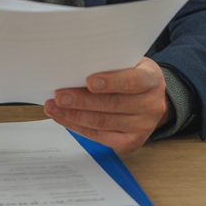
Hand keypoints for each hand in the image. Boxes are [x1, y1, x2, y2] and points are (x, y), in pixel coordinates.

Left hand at [42, 57, 172, 152]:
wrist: (149, 98)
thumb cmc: (131, 74)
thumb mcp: (128, 62)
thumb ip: (109, 64)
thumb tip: (74, 68)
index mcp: (152, 80)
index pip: (132, 82)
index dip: (110, 82)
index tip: (88, 81)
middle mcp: (151, 105)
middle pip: (112, 105)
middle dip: (82, 101)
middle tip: (59, 96)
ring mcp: (143, 127)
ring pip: (102, 122)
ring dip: (73, 116)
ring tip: (53, 107)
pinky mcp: (131, 142)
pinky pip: (99, 136)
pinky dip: (77, 127)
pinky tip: (63, 118)